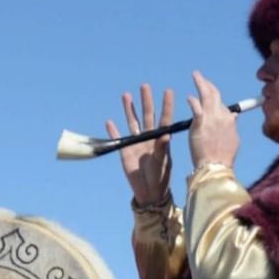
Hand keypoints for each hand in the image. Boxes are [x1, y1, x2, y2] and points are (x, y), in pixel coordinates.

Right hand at [103, 83, 174, 203]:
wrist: (149, 191)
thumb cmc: (160, 177)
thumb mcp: (162, 162)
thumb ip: (162, 149)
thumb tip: (165, 135)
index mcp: (160, 139)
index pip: (164, 119)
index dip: (166, 105)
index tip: (168, 91)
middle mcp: (149, 138)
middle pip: (146, 116)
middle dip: (145, 101)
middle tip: (145, 86)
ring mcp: (136, 143)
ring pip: (132, 122)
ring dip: (129, 110)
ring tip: (126, 95)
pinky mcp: (125, 151)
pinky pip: (118, 138)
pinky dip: (113, 131)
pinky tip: (109, 121)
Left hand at [186, 71, 238, 170]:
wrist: (215, 167)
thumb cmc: (223, 158)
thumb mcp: (234, 141)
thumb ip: (231, 127)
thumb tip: (233, 119)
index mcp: (229, 120)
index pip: (223, 105)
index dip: (216, 101)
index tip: (211, 97)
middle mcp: (222, 116)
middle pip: (216, 95)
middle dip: (209, 85)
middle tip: (202, 78)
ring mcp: (211, 118)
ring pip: (207, 95)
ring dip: (201, 83)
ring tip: (196, 75)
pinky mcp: (200, 123)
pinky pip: (196, 107)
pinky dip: (193, 101)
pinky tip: (189, 97)